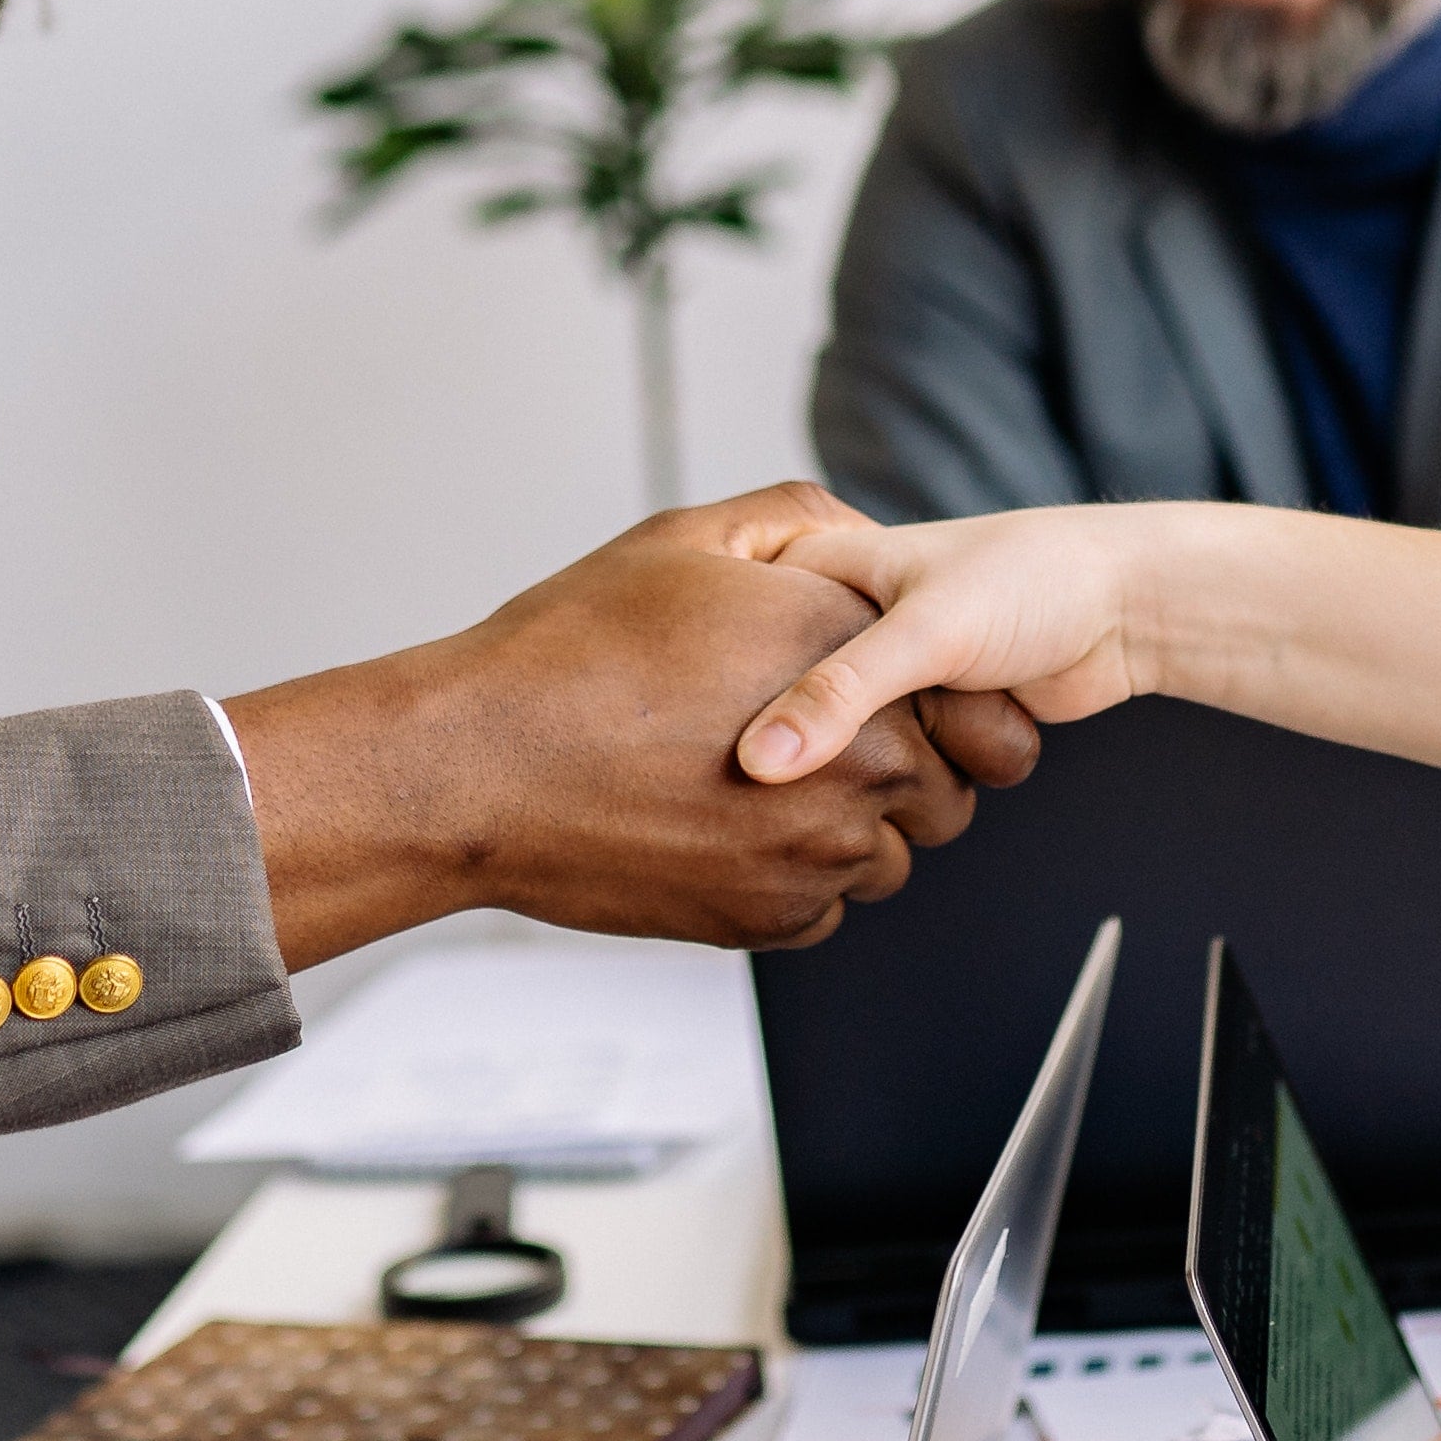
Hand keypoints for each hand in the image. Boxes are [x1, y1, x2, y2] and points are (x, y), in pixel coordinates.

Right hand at [235, 485, 1041, 961]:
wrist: (479, 767)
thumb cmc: (571, 651)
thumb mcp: (688, 543)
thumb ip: (799, 523)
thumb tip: (857, 536)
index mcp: (852, 658)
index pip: (961, 699)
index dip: (921, 698)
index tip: (873, 698)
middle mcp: (858, 761)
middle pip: (940, 788)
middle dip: (891, 770)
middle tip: (805, 748)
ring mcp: (819, 851)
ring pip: (886, 856)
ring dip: (842, 830)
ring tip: (753, 791)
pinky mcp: (772, 917)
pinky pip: (823, 906)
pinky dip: (788, 878)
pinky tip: (719, 831)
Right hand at [732, 504, 1170, 782]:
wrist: (1126, 607)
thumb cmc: (1032, 578)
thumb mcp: (923, 631)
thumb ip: (839, 695)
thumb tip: (760, 762)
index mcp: (816, 573)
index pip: (731, 633)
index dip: (719, 682)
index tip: (710, 724)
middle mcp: (836, 629)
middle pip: (781, 710)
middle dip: (812, 739)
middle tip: (832, 757)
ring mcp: (878, 683)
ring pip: (836, 756)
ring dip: (869, 771)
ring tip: (905, 747)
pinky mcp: (915, 726)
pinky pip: (883, 778)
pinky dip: (902, 785)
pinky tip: (921, 772)